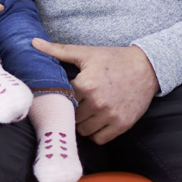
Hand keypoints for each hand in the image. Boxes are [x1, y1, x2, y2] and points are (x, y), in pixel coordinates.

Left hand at [31, 39, 157, 142]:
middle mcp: (97, 103)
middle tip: (78, 104)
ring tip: (88, 112)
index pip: (62, 101)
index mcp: (86, 84)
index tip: (64, 96)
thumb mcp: (86, 53)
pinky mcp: (122, 125)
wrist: (148, 67)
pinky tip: (98, 120)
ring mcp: (110, 115)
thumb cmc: (114, 59)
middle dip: (72, 112)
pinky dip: (97, 133)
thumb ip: (58, 50)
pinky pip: (100, 139)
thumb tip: (33, 43)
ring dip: (83, 124)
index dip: (61, 99)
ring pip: (83, 131)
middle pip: (71, 118)